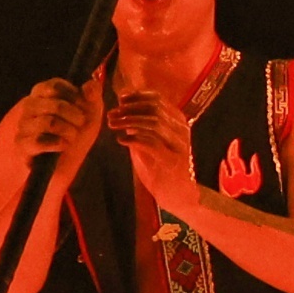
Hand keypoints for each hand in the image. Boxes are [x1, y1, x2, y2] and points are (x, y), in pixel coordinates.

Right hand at [4, 78, 100, 165]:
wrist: (63, 161)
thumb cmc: (74, 130)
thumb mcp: (89, 110)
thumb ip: (93, 94)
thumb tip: (91, 86)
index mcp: (42, 92)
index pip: (55, 86)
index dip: (75, 96)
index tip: (84, 106)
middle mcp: (29, 105)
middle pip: (56, 105)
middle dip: (75, 116)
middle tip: (81, 124)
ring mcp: (23, 125)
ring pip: (50, 122)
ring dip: (69, 131)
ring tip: (72, 136)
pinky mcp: (22, 144)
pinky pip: (40, 141)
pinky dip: (58, 144)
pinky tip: (63, 145)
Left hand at [105, 86, 196, 206]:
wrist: (177, 195)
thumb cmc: (161, 168)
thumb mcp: (149, 141)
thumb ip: (139, 125)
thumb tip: (123, 106)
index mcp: (177, 121)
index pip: (157, 100)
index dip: (136, 97)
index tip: (120, 100)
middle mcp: (181, 130)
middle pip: (154, 108)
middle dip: (129, 109)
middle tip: (112, 114)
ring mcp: (179, 145)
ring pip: (152, 123)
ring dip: (129, 121)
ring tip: (113, 124)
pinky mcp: (173, 161)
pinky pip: (151, 143)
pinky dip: (133, 139)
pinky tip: (121, 140)